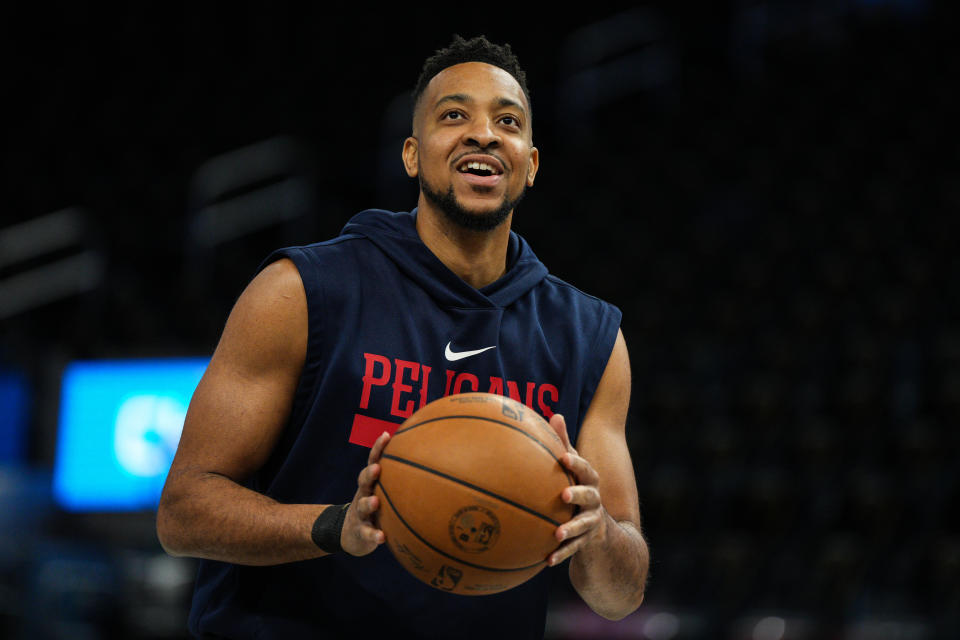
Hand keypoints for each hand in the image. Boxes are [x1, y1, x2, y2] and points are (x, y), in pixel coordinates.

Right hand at [340, 431, 390, 555]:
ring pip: (362, 506)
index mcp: (372, 483)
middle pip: (363, 480)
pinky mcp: (360, 532)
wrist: (352, 534)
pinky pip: (367, 533)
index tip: (386, 435)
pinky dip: (373, 535)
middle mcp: (364, 495)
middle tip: (377, 468)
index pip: (373, 461)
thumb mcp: (385, 493)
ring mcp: (360, 513)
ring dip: (368, 504)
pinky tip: (381, 537)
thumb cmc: (377, 508)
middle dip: (369, 473)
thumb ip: (402, 479)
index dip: (378, 448)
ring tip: (376, 502)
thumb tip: (435, 464)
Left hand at [547, 413, 607, 565]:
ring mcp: (592, 522)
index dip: (576, 463)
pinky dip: (561, 554)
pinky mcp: (587, 542)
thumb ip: (564, 444)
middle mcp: (594, 501)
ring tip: (557, 533)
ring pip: (583, 525)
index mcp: (589, 481)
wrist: (605, 534)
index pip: (585, 469)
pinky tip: (546, 561)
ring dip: (571, 529)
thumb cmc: (580, 491)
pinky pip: (574, 550)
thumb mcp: (575, 470)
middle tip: (563, 495)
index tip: (563, 457)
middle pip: (590, 496)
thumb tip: (554, 413)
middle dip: (578, 494)